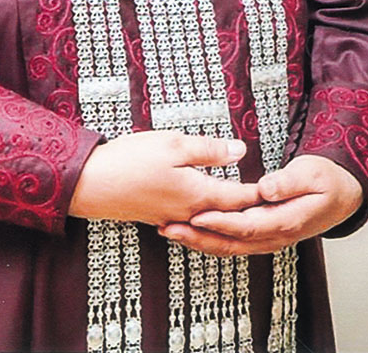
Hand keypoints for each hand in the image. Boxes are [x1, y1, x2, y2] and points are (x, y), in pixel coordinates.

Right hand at [69, 131, 259, 225]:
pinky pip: (192, 222)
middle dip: (250, 211)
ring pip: (210, 221)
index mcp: (198, 195)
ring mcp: (172, 218)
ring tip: (245, 211)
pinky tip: (206, 211)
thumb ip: (208, 149)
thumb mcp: (173, 144)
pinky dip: (207, 218)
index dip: (260, 193)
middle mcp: (189, 213)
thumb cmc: (129, 161)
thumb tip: (239, 151)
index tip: (278, 190)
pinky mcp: (157, 216)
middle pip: (228, 215)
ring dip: (229, 217)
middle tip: (271, 206)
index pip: (239, 197)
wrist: (89, 184)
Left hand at [159, 154, 363, 254]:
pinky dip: (208, 238)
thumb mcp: (313, 173)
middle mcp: (275, 236)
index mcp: (287, 221)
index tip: (196, 214)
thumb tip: (266, 187)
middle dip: (198, 237)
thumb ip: (289, 181)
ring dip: (198, 240)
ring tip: (169, 230)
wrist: (341, 194)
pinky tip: (188, 230)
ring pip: (229, 246)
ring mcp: (268, 239)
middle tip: (170, 227)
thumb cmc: (327, 180)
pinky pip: (232, 241)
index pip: (247, 226)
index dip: (220, 222)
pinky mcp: (262, 235)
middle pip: (232, 243)